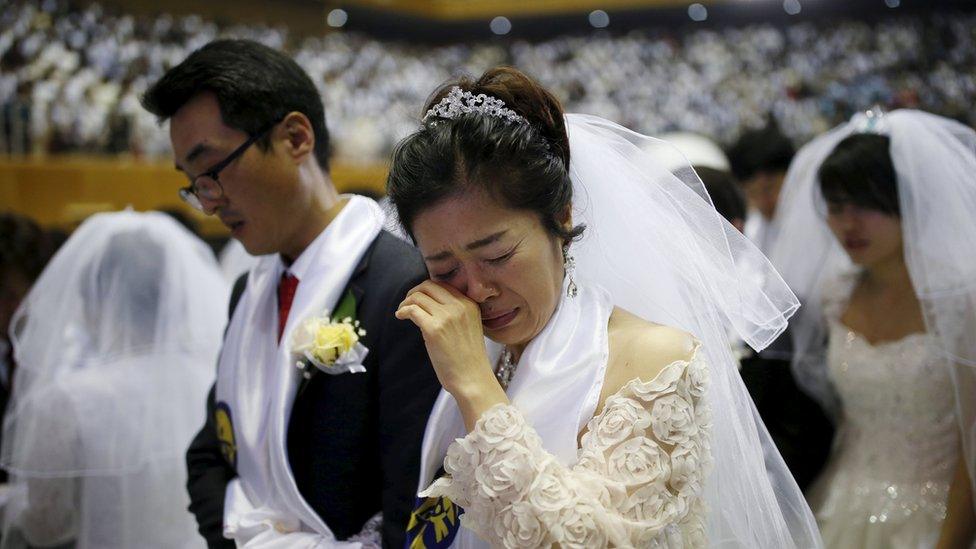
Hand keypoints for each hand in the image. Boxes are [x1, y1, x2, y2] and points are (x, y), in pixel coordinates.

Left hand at [395, 281, 496, 397]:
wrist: (472, 378)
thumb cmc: (469, 359)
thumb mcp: (467, 327)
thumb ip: (453, 313)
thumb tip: (428, 306)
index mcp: (469, 304)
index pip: (443, 285)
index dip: (426, 289)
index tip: (419, 298)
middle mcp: (459, 306)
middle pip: (429, 286)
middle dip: (414, 292)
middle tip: (407, 303)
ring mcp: (446, 317)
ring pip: (418, 297)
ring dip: (406, 302)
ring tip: (402, 312)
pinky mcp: (434, 329)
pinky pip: (412, 310)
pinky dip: (403, 311)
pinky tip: (400, 317)